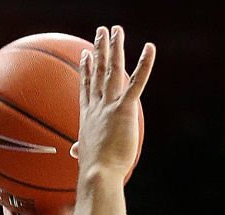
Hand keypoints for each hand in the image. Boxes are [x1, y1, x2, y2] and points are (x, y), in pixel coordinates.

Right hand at [74, 24, 154, 181]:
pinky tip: (149, 48)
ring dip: (115, 48)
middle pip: (99, 72)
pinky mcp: (125, 109)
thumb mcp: (86, 155)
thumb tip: (74, 152)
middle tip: (101, 31)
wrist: (98, 174)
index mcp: (89, 116)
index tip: (84, 54)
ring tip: (116, 30)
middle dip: (100, 49)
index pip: (87, 87)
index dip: (86, 69)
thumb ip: (81, 149)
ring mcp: (110, 105)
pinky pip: (136, 83)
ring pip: (113, 70)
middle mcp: (97, 106)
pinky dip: (144, 65)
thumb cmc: (93, 170)